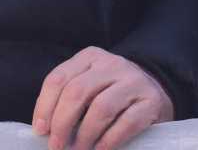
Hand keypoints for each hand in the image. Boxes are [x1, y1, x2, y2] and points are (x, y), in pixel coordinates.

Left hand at [32, 47, 174, 149]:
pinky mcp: (151, 101)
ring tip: (78, 149)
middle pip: (77, 92)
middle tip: (56, 145)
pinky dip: (109, 140)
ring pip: (101, 108)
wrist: (156, 90)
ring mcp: (133, 81)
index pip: (59, 78)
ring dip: (85, 134)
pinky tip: (99, 149)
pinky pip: (127, 122)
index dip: (45, 106)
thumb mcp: (90, 85)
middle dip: (62, 123)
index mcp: (90, 57)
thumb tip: (44, 126)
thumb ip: (69, 98)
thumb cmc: (113, 93)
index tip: (40, 129)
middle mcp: (112, 64)